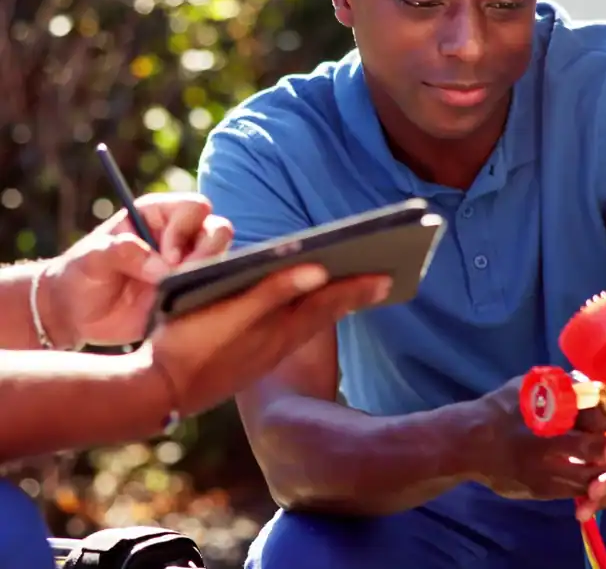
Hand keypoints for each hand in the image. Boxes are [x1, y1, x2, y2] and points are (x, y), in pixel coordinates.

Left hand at [40, 193, 232, 347]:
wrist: (77, 313)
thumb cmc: (80, 276)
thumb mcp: (91, 258)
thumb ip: (122, 252)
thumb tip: (161, 268)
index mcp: (157, 215)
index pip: (194, 207)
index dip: (186, 230)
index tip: (166, 258)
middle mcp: (180, 236)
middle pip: (218, 229)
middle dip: (207, 251)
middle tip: (181, 275)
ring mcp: (188, 264)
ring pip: (223, 258)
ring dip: (208, 274)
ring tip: (179, 292)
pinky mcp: (191, 291)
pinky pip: (215, 288)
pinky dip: (208, 295)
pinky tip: (184, 306)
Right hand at [147, 265, 390, 415]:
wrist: (160, 393)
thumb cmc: (190, 345)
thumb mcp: (230, 313)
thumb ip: (273, 289)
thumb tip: (319, 269)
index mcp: (280, 328)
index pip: (330, 301)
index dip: (359, 286)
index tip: (389, 276)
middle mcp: (281, 341)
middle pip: (327, 309)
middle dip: (357, 291)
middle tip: (386, 277)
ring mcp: (267, 350)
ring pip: (313, 319)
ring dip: (337, 301)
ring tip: (359, 283)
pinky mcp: (253, 356)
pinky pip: (294, 329)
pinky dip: (311, 312)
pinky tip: (312, 304)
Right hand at [469, 377, 605, 500]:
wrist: (467, 444)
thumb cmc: (498, 409)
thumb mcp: (527, 387)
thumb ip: (557, 384)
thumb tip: (584, 379)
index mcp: (551, 417)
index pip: (596, 418)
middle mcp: (552, 446)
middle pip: (599, 449)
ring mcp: (547, 471)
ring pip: (592, 476)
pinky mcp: (543, 490)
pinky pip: (576, 491)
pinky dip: (595, 486)